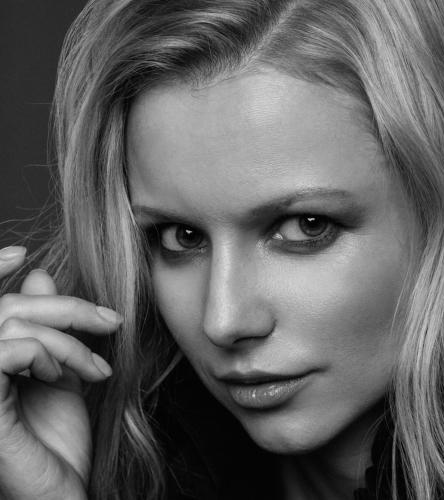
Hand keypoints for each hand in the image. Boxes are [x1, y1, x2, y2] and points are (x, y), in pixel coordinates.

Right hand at [0, 246, 120, 499]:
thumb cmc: (58, 441)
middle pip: (10, 308)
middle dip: (68, 308)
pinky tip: (65, 376)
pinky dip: (49, 353)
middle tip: (112, 322)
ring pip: (13, 322)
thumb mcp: (59, 374)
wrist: (62, 493)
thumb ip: (47, 329)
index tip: (22, 254)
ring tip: (95, 366)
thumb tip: (38, 277)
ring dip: (67, 337)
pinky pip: (11, 350)